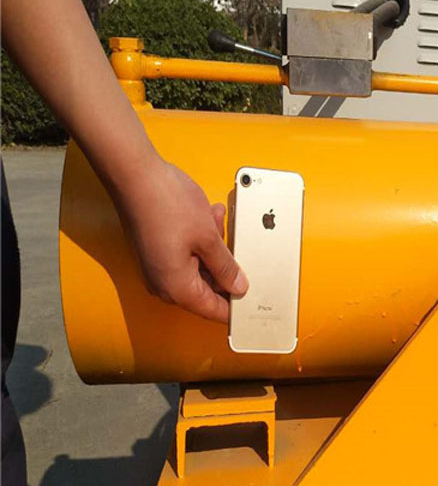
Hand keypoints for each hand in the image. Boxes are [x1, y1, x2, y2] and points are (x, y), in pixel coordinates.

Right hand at [117, 159, 247, 322]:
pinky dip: (201, 240)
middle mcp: (164, 283)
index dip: (237, 306)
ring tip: (215, 221)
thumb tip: (238, 287)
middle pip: (208, 289)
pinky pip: (189, 254)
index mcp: (177, 288)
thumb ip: (226, 267)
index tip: (254, 301)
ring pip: (201, 267)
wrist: (134, 174)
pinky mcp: (158, 251)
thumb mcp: (209, 238)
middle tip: (235, 245)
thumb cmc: (165, 203)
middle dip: (226, 267)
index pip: (214, 310)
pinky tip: (208, 217)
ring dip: (214, 248)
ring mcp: (159, 267)